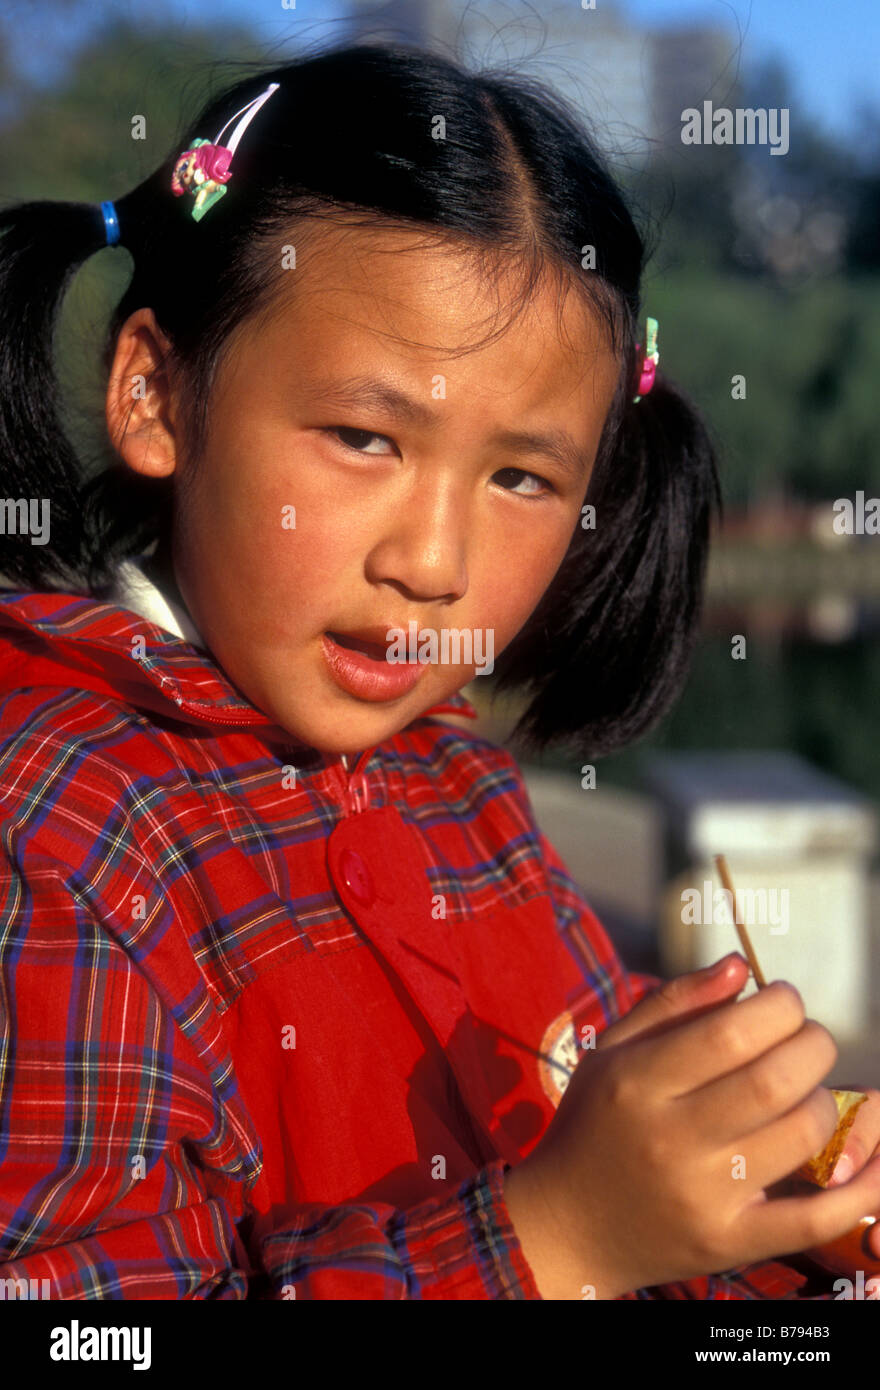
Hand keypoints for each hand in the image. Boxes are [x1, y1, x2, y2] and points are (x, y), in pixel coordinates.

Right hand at [514, 952, 879, 1297]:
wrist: (569, 1228)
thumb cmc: (594, 1124)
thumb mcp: (612, 1051)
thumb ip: (675, 1002)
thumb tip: (741, 965)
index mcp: (638, 1082)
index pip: (732, 1032)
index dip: (779, 1006)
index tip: (783, 1000)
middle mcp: (670, 1139)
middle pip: (776, 1081)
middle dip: (813, 1046)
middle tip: (808, 1040)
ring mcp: (704, 1197)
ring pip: (801, 1137)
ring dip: (824, 1101)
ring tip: (806, 1091)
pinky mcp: (729, 1244)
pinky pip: (814, 1218)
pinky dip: (861, 1188)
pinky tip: (875, 1157)